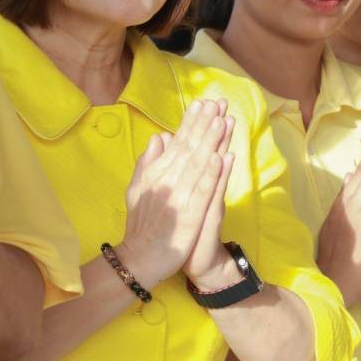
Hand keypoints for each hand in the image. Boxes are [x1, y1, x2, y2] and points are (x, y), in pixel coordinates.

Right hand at [117, 100, 234, 288]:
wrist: (140, 258)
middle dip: (204, 123)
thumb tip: (159, 136)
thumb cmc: (141, 224)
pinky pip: (203, 192)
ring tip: (223, 121)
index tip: (203, 103)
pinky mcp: (190, 216)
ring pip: (199, 164)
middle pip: (190, 147)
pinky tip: (223, 158)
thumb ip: (148, 161)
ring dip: (212, 141)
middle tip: (217, 102)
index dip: (191, 122)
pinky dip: (213, 174)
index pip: (177, 142)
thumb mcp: (137, 188)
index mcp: (157, 173)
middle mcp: (167, 181)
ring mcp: (179, 197)